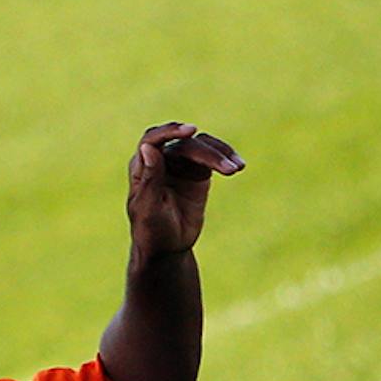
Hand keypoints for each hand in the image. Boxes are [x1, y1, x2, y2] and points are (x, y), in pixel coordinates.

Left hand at [128, 123, 242, 259]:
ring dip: (220, 154)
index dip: (170, 132)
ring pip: (201, 147)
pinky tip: (238, 166)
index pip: (152, 140)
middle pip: (184, 145)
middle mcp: (161, 161)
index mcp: (141, 168)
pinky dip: (226, 157)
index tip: (190, 132)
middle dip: (205, 153)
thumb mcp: (149, 209)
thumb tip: (148, 148)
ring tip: (236, 169)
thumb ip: (150, 179)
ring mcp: (181, 164)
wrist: (168, 248)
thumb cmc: (151, 231)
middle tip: (226, 167)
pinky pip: (213, 156)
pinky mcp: (198, 171)